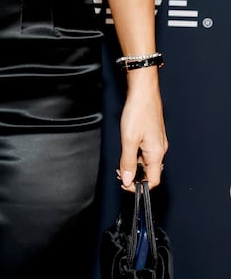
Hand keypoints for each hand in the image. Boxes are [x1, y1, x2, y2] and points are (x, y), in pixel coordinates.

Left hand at [117, 75, 167, 189]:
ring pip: (146, 162)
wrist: (143, 91)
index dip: (139, 187)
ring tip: (120, 162)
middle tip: (119, 173)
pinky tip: (126, 148)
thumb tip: (127, 180)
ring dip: (134, 165)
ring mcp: (157, 142)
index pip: (152, 180)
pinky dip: (136, 155)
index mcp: (157, 153)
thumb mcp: (129, 139)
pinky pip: (145, 152)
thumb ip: (127, 161)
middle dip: (134, 176)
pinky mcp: (153, 135)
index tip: (125, 184)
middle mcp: (160, 149)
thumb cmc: (138, 111)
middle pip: (150, 172)